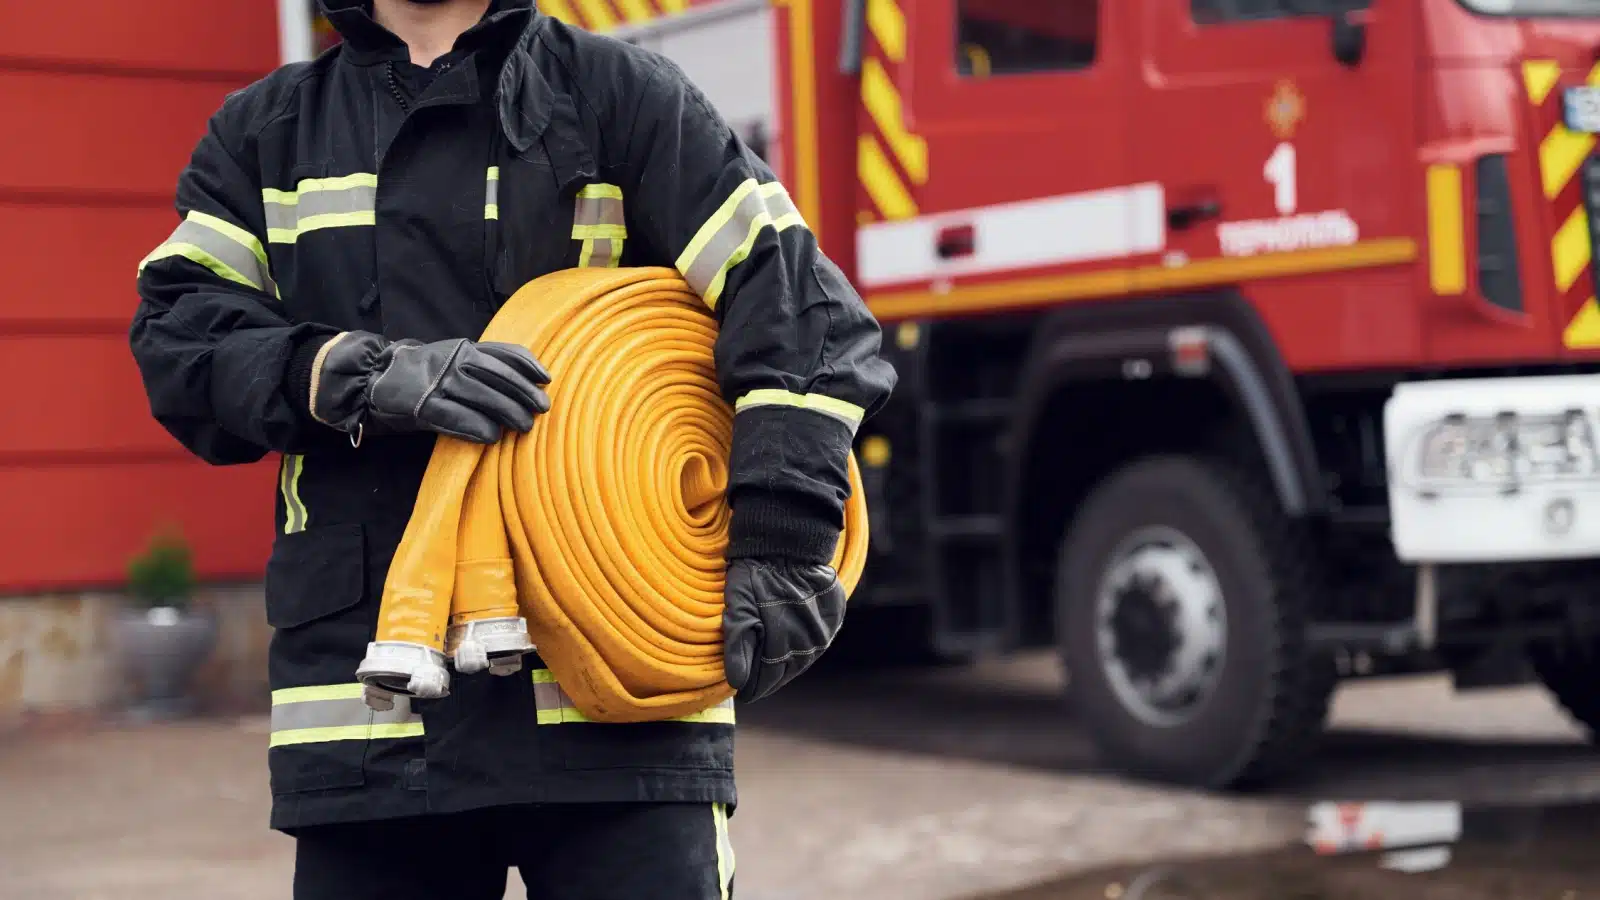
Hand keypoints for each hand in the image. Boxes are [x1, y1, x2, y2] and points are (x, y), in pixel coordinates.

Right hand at [310, 331, 550, 443]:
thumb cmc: (423, 372)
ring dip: (506, 411)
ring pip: (480, 395)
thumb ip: (483, 363)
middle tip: (542, 409)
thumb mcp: (453, 359)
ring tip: (524, 426)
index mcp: (462, 348)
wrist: (374, 378)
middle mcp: (451, 361)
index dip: (526, 365)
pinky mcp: (422, 405)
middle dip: (523, 392)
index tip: (546, 379)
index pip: (501, 353)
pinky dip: (477, 427)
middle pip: (496, 376)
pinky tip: (492, 436)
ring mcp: (436, 382)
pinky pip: (455, 416)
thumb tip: (527, 376)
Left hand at [721, 557, 845, 702]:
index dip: (753, 687)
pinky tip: (789, 637)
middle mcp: (810, 642)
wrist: (787, 540)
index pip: (768, 680)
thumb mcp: (737, 605)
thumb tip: (738, 682)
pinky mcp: (835, 618)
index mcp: (783, 643)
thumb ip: (738, 644)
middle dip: (768, 675)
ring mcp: (826, 631)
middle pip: (785, 673)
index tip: (743, 690)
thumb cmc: (755, 573)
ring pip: (802, 660)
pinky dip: (802, 644)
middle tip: (753, 672)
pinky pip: (817, 642)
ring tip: (770, 654)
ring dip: (786, 661)